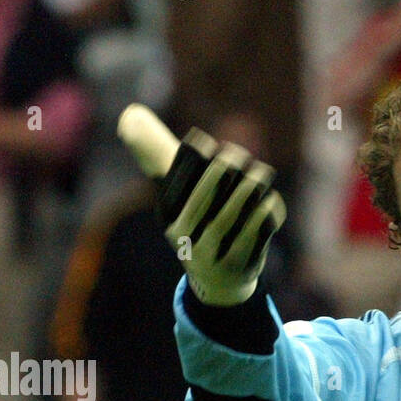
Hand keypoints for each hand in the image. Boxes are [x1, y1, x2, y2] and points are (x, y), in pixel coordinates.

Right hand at [118, 106, 285, 305]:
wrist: (220, 282)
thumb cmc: (200, 224)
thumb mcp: (181, 196)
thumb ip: (161, 159)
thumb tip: (131, 118)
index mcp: (169, 219)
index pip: (176, 189)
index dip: (189, 165)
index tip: (204, 141)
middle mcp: (184, 241)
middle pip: (200, 205)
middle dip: (218, 176)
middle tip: (236, 153)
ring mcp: (209, 259)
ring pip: (225, 223)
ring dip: (244, 195)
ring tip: (260, 172)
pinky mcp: (235, 269)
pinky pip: (247, 242)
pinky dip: (259, 220)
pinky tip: (270, 200)